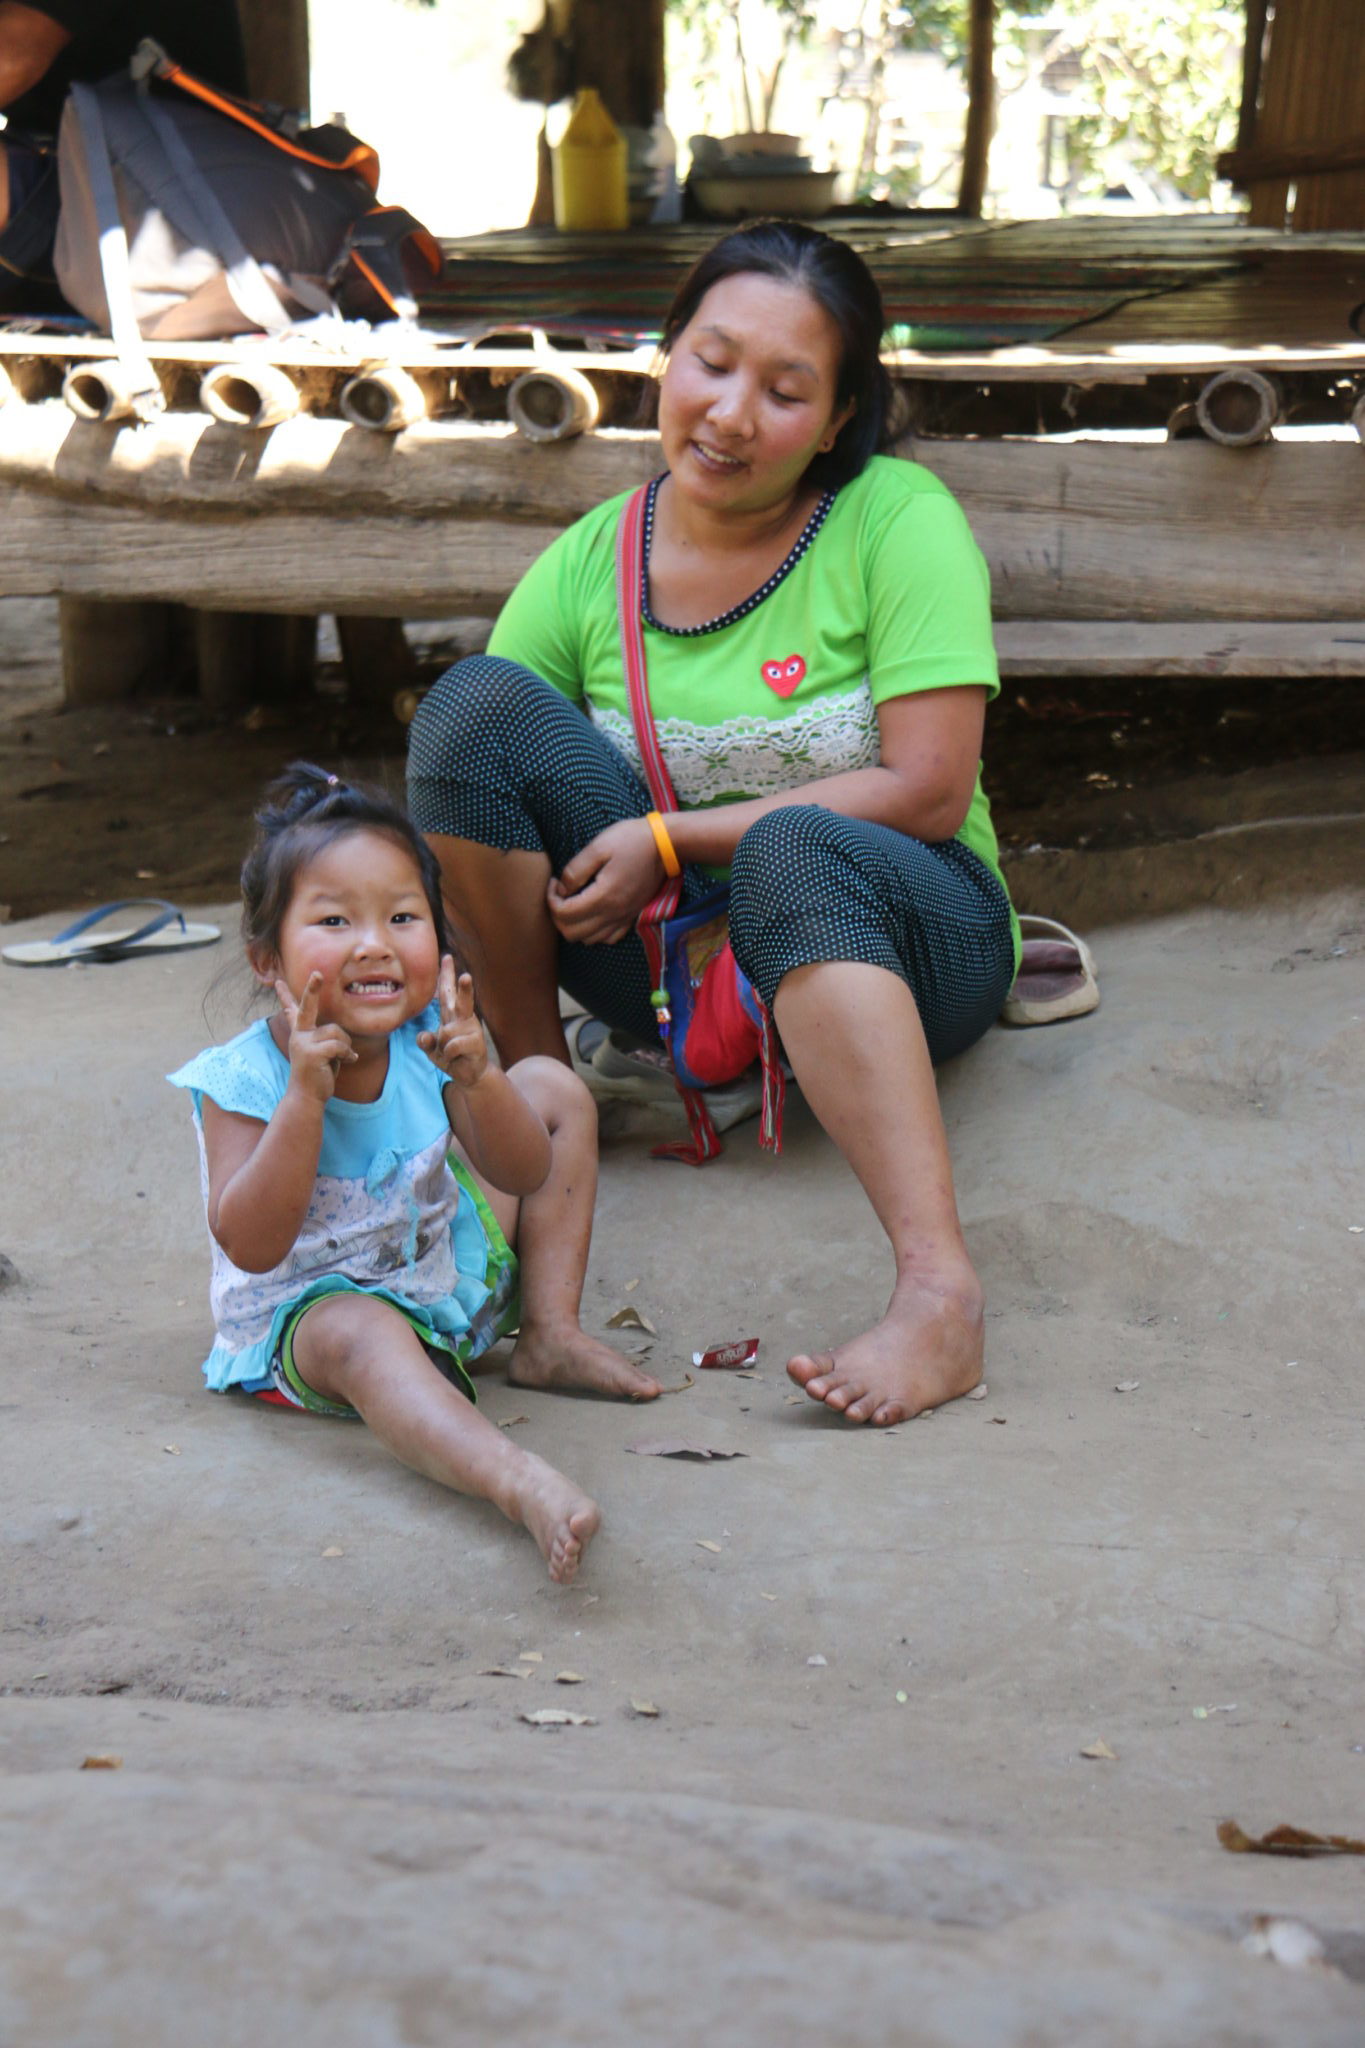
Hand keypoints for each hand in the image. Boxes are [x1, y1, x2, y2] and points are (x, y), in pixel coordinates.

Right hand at [275, 972, 355, 1103]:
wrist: (307, 1097)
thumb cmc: (318, 1076)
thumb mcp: (323, 1055)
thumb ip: (328, 1043)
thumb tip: (347, 1044)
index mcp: (300, 1034)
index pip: (292, 1011)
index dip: (285, 995)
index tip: (279, 982)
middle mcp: (298, 1035)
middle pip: (307, 1007)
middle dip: (312, 989)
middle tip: (317, 973)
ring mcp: (303, 1043)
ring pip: (336, 1032)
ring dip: (345, 1046)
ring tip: (342, 1058)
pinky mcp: (311, 1052)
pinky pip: (338, 1045)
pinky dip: (347, 1054)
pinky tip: (347, 1062)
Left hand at [418, 956, 488, 1088]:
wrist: (469, 1075)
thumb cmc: (450, 1057)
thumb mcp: (432, 1049)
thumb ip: (425, 1042)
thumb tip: (424, 1036)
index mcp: (452, 1014)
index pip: (447, 992)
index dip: (446, 975)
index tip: (447, 957)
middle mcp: (463, 1018)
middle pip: (462, 1000)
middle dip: (464, 988)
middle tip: (466, 976)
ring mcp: (471, 1030)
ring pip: (446, 1032)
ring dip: (443, 1047)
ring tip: (451, 1053)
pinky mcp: (476, 1043)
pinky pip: (452, 1046)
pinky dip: (449, 1055)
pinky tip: (458, 1058)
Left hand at [547, 818, 663, 946]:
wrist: (665, 845)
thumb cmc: (630, 840)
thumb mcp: (598, 846)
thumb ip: (575, 871)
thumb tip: (561, 889)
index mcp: (603, 896)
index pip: (564, 914)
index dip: (551, 900)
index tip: (553, 882)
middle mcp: (613, 914)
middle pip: (572, 933)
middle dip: (558, 916)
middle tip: (559, 894)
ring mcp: (624, 918)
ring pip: (588, 940)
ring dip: (574, 925)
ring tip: (574, 902)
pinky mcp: (632, 917)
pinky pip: (608, 938)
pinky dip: (594, 931)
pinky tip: (592, 912)